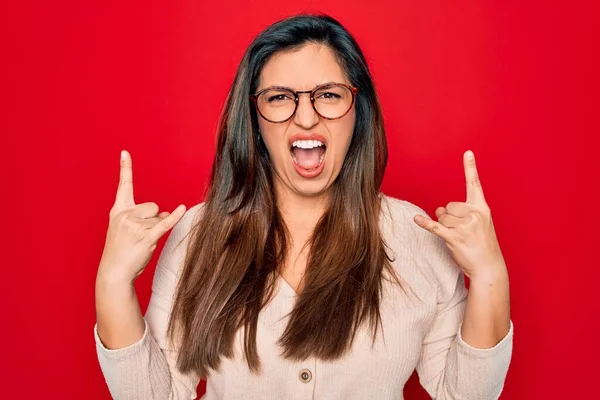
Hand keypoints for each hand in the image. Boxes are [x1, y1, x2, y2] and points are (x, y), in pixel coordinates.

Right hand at [97, 150, 185, 283]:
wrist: (114, 272)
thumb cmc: (121, 250)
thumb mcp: (126, 228)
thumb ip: (144, 216)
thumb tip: (166, 213)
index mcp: (118, 211)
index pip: (123, 186)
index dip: (125, 168)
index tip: (125, 152)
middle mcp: (125, 215)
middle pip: (153, 206)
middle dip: (152, 219)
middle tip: (140, 235)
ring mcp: (135, 226)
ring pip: (159, 218)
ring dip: (156, 229)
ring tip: (142, 242)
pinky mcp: (146, 236)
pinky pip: (165, 224)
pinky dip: (175, 217)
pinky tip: (182, 208)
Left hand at [413, 150, 505, 280]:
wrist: (489, 268)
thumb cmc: (482, 246)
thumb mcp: (477, 225)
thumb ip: (460, 213)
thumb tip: (438, 209)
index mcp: (482, 209)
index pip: (474, 185)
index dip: (470, 168)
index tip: (467, 152)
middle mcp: (474, 214)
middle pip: (449, 206)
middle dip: (449, 218)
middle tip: (461, 232)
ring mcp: (465, 226)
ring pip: (442, 218)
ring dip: (445, 228)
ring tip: (459, 239)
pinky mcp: (454, 237)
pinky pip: (435, 227)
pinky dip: (424, 223)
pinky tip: (416, 219)